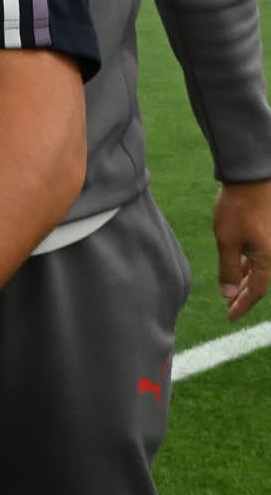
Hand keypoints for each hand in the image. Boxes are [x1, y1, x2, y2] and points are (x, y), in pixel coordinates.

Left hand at [213, 180, 270, 318]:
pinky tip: (239, 266)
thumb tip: (228, 295)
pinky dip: (249, 264)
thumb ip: (228, 269)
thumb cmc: (237, 208)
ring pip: (260, 268)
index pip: (256, 291)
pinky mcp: (267, 231)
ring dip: (246, 280)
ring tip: (232, 291)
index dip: (242, 304)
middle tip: (230, 307)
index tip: (230, 317)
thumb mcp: (226, 241)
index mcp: (268, 259)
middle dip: (244, 295)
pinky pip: (260, 255)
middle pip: (261, 281)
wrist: (250, 177)